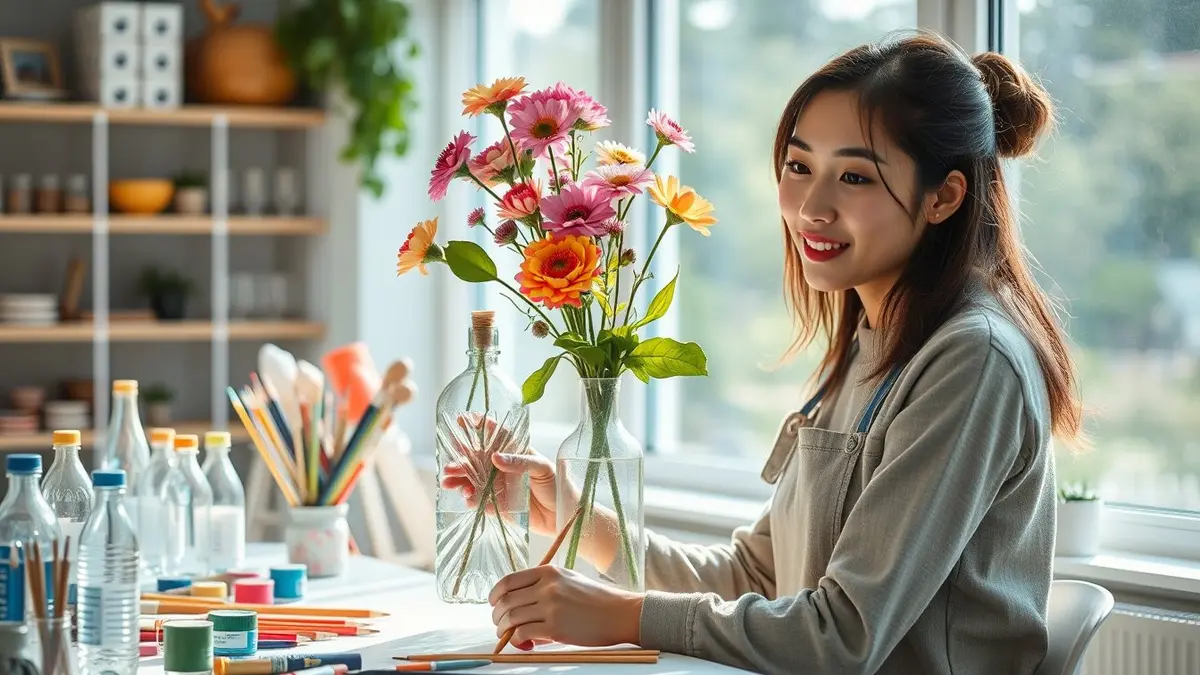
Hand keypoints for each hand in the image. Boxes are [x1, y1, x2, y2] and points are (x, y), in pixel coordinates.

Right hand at [439, 413, 558, 536]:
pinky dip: (470, 499)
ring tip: (449, 483)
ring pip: (471, 480)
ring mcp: (496, 485)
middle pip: (475, 460)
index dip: (477, 426)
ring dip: (459, 481)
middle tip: (449, 467)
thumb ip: (520, 462)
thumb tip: (496, 457)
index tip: (462, 419)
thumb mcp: (541, 467)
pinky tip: (468, 500)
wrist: (562, 515)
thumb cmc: (556, 485)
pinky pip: (478, 500)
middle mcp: (501, 467)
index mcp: (512, 451)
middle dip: (459, 461)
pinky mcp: (495, 504)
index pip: (493, 435)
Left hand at [489, 565, 643, 649]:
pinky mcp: (555, 627)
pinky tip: (525, 644)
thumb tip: (518, 602)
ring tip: (510, 636)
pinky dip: (517, 641)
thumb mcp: (569, 580)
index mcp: (548, 571)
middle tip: (501, 624)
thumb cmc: (596, 599)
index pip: (508, 581)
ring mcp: (551, 606)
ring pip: (510, 618)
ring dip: (504, 630)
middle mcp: (547, 586)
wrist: (620, 613)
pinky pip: (522, 633)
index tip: (493, 604)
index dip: (495, 595)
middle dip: (497, 615)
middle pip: (506, 600)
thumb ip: (543, 585)